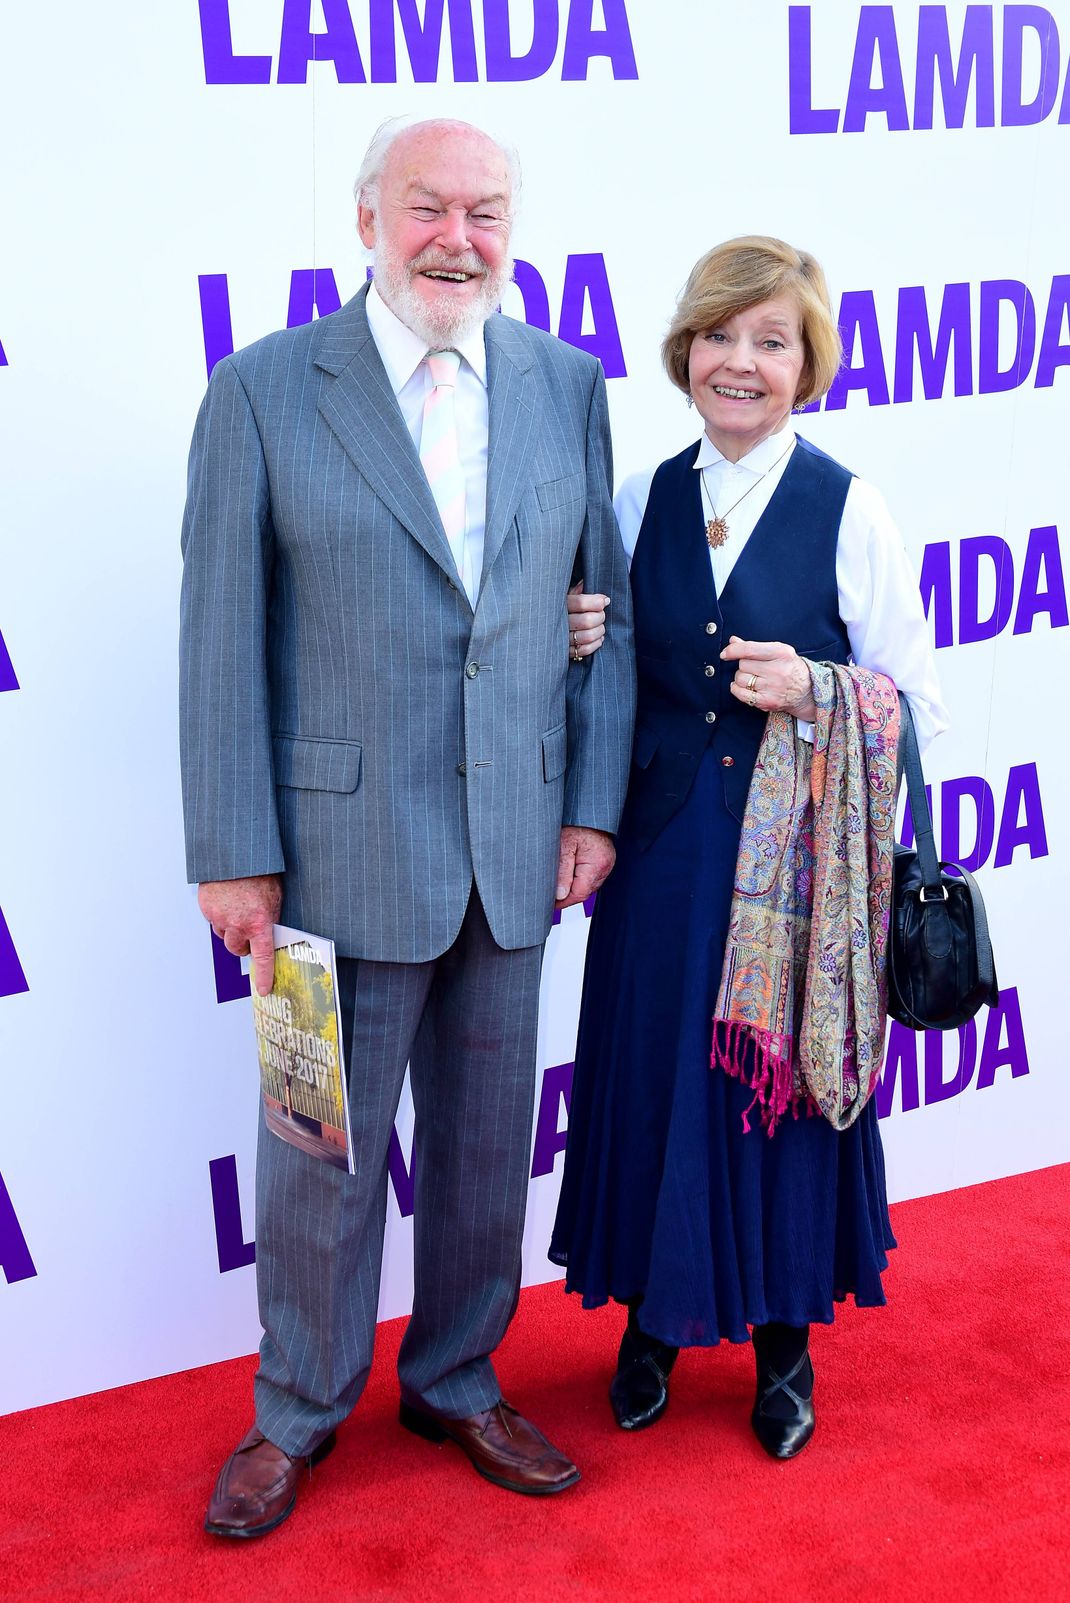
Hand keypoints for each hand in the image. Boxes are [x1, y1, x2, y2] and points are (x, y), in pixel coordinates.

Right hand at [198, 874, 282, 995]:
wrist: (237, 853)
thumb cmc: (260, 872)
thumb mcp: (275, 897)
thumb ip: (270, 918)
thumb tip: (270, 934)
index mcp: (259, 923)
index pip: (263, 957)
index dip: (263, 975)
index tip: (263, 989)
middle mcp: (238, 924)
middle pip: (237, 949)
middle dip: (243, 944)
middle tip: (249, 930)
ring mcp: (219, 917)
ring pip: (224, 934)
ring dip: (230, 928)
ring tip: (238, 907)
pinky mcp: (206, 907)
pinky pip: (213, 919)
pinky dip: (219, 914)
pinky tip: (228, 899)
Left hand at [556, 826, 615, 909]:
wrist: (588, 811)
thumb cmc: (577, 823)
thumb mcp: (563, 845)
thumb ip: (562, 871)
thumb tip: (559, 895)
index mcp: (597, 864)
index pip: (579, 894)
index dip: (563, 901)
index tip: (549, 902)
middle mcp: (605, 868)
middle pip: (583, 892)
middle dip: (566, 894)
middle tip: (549, 892)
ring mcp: (606, 866)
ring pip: (586, 886)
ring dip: (571, 886)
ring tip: (557, 878)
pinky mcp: (602, 863)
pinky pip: (589, 878)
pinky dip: (577, 877)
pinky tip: (568, 870)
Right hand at [566, 580, 608, 659]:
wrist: (540, 628)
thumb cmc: (558, 608)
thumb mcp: (564, 596)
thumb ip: (577, 589)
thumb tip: (587, 582)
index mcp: (558, 605)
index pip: (580, 602)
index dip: (597, 602)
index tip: (605, 600)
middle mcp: (558, 622)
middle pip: (587, 621)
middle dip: (600, 617)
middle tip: (602, 614)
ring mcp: (561, 639)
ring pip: (587, 636)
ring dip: (600, 631)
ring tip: (600, 626)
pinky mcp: (565, 652)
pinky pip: (584, 650)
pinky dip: (595, 644)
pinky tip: (598, 638)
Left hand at [720, 636, 817, 721]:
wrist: (807, 691)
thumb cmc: (790, 668)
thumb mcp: (777, 651)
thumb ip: (754, 646)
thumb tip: (733, 641)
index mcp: (781, 653)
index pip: (749, 649)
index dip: (733, 650)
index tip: (725, 653)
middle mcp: (778, 670)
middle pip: (743, 664)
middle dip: (743, 665)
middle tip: (754, 668)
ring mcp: (773, 687)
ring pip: (740, 679)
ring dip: (741, 678)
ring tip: (753, 678)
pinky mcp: (767, 701)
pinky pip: (741, 694)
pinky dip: (737, 689)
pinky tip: (744, 687)